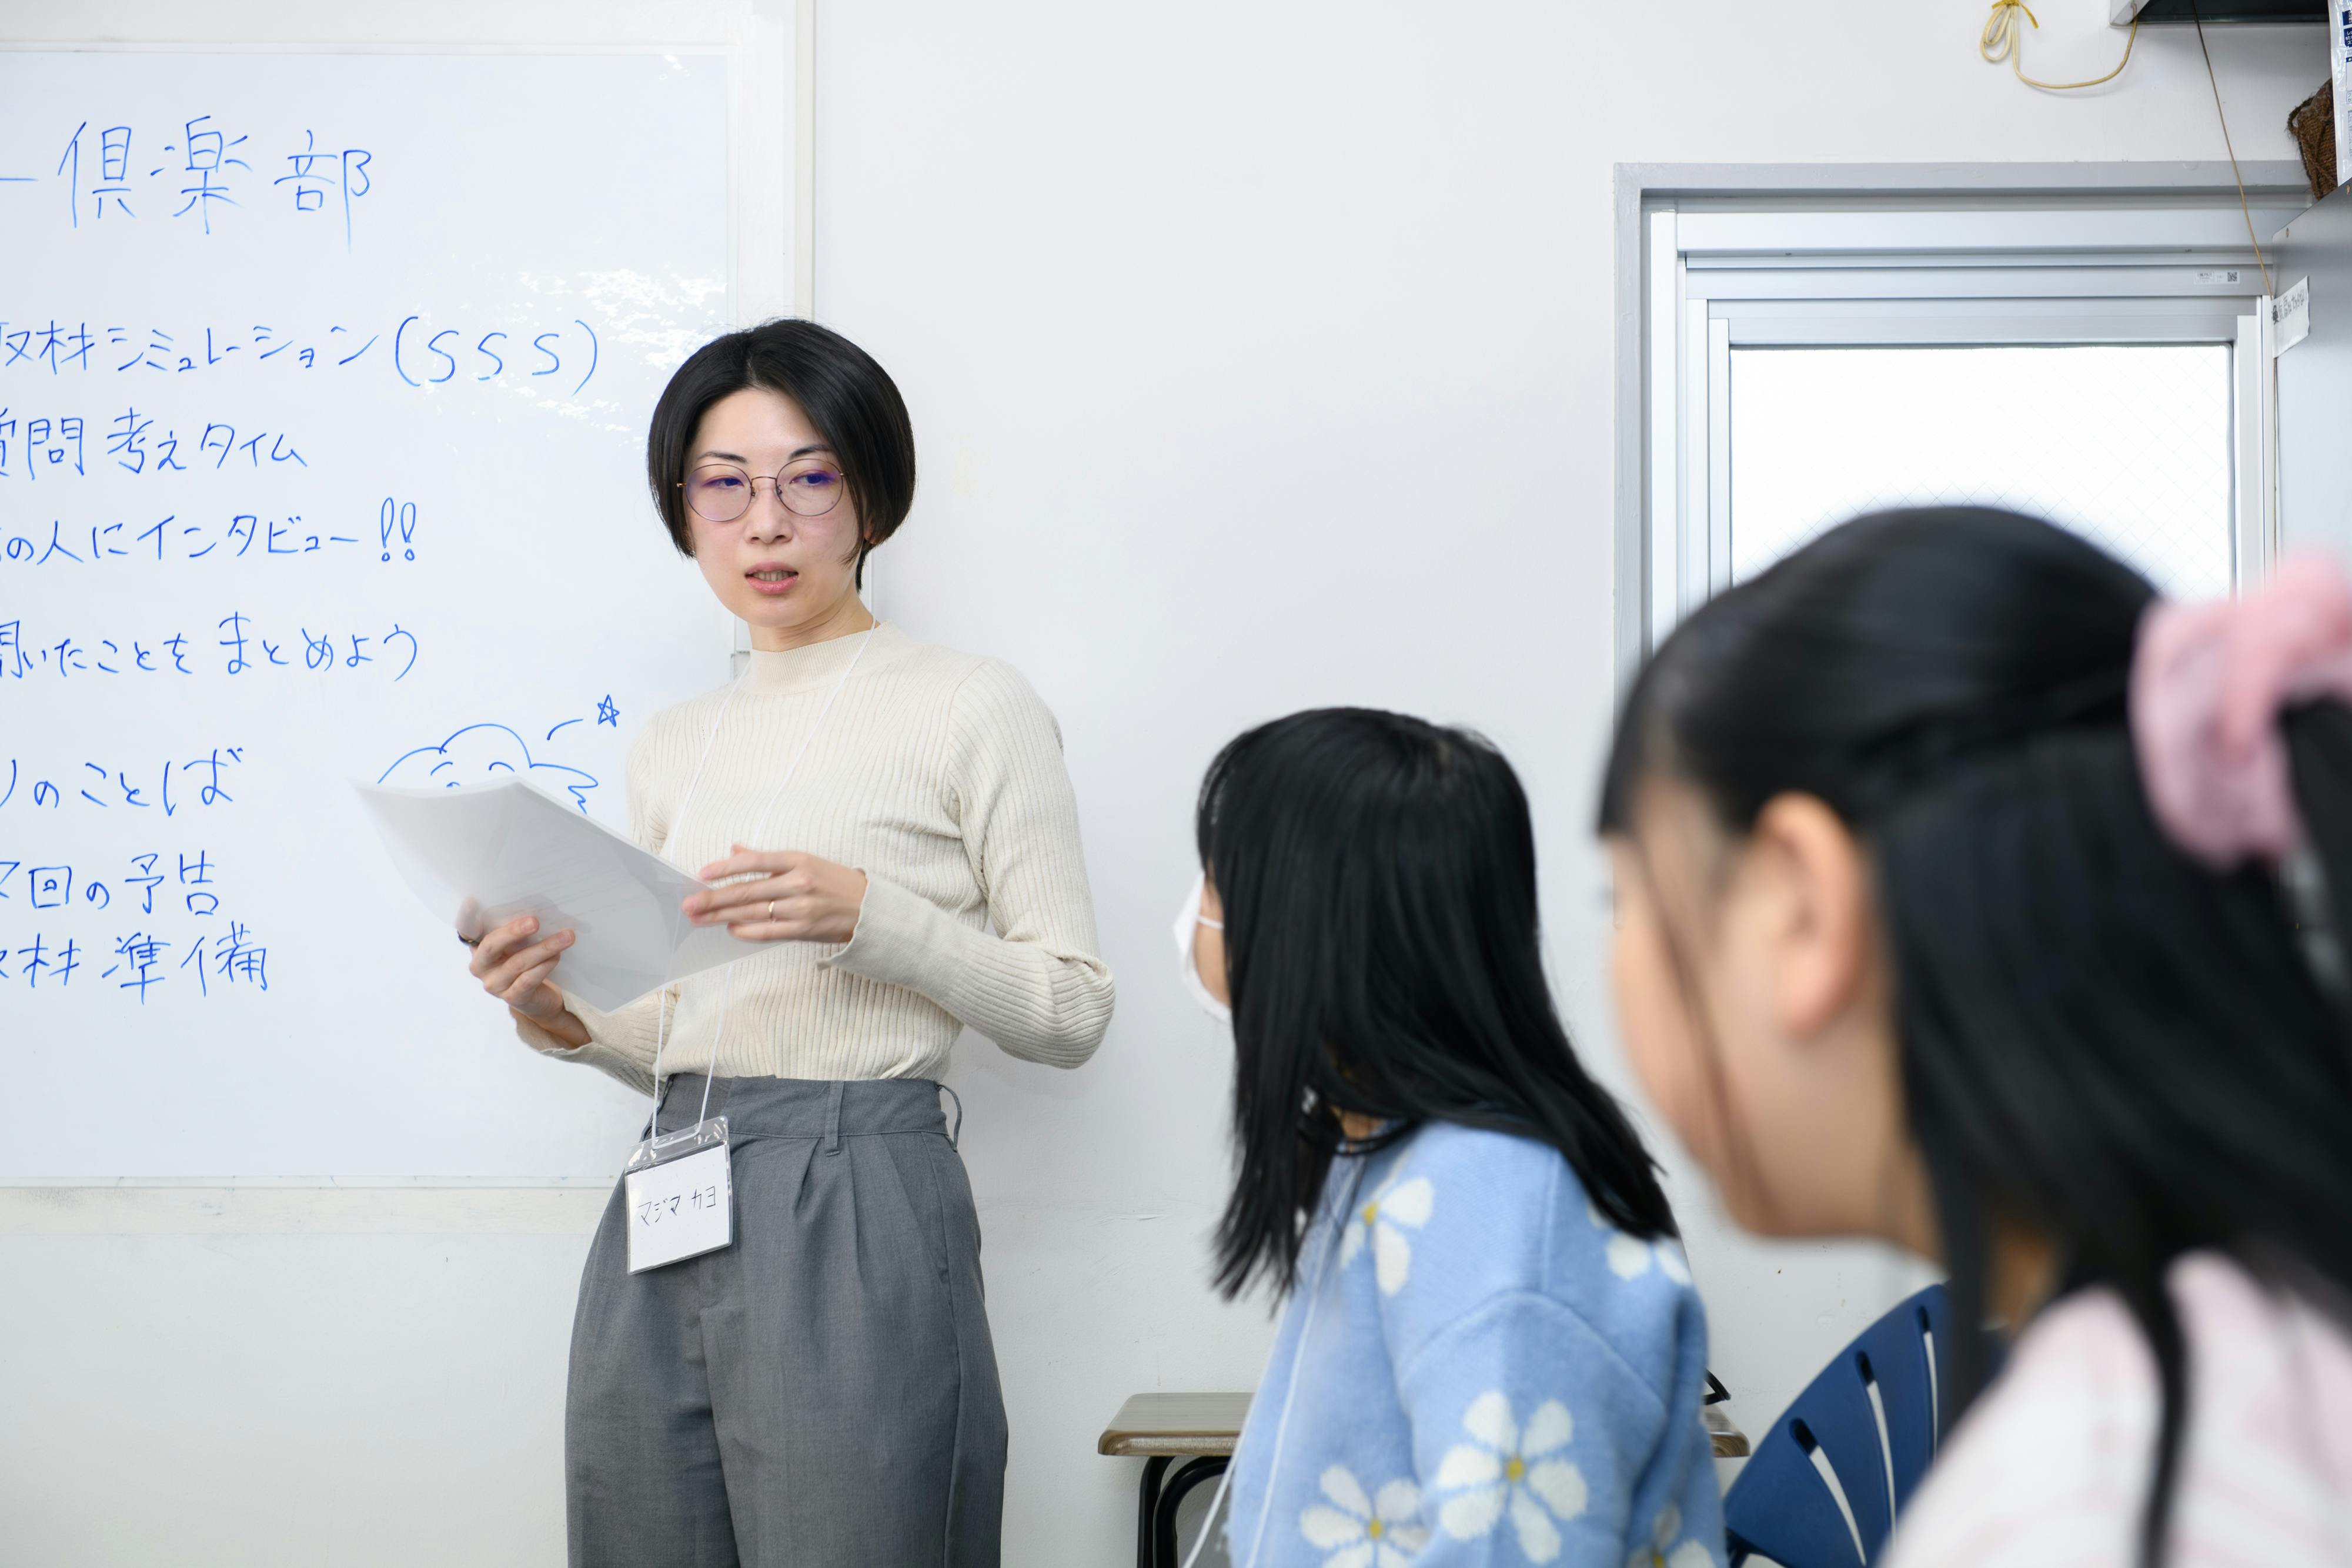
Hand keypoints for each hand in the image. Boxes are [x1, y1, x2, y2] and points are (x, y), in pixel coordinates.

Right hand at [466, 913, 578, 1029]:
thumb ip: (518, 930)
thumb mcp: (518, 945)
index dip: (467, 917)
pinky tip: (557, 956)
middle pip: (491, 946)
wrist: (540, 997)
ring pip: (517, 963)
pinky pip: (528, 980)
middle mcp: (480, 967)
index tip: (472, 901)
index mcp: (478, 947)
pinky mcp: (513, 998)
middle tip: (535, 921)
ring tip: (566, 937)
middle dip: (513, 931)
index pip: (467, 930)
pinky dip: (544, 966)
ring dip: (544, 948)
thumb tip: (536, 910)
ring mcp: (495, 985)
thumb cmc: (526, 962)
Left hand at [686, 845, 868, 943]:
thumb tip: (735, 849)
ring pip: (752, 912)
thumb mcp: (805, 862)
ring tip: (699, 918)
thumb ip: (767, 859)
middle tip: (688, 904)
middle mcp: (797, 883)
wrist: (870, 908)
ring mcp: (800, 908)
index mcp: (797, 860)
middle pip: (746, 891)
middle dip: (713, 898)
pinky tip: (730, 929)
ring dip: (721, 916)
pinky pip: (767, 932)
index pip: (753, 862)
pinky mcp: (803, 930)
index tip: (702, 873)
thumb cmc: (835, 882)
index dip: (724, 867)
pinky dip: (746, 931)